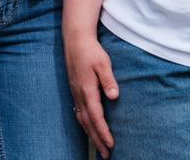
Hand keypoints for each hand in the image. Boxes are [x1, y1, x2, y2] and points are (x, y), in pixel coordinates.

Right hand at [66, 32, 119, 158]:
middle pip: (88, 124)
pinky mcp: (75, 91)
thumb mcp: (103, 63)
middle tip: (106, 155)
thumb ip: (108, 80)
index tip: (111, 144)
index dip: (103, 132)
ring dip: (91, 135)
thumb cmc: (91, 51)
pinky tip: (89, 130)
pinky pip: (79, 114)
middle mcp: (79, 95)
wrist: (75, 40)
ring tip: (99, 148)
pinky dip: (85, 125)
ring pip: (82, 121)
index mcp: (87, 90)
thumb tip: (114, 96)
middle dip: (97, 140)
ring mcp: (76, 94)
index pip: (96, 117)